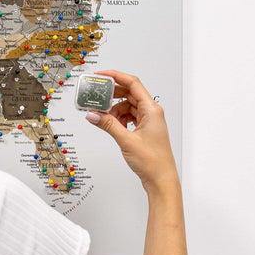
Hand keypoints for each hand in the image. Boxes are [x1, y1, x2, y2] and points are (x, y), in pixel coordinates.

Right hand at [84, 69, 178, 192]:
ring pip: (127, 106)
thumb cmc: (153, 161)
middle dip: (111, 95)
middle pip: (129, 94)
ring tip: (102, 117)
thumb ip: (108, 125)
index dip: (116, 76)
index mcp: (152, 110)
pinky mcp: (144, 128)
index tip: (101, 75)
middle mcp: (151, 112)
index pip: (132, 84)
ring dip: (113, 110)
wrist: (160, 179)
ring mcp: (148, 120)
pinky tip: (111, 124)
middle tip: (96, 97)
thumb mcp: (126, 140)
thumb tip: (93, 114)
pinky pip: (128, 116)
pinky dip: (118, 118)